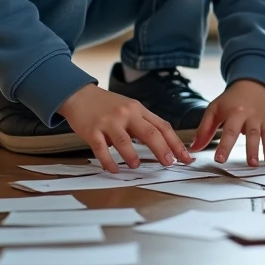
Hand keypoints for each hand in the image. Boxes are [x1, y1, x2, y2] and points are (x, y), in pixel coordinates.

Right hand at [58, 84, 192, 173]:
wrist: (79, 95)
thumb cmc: (107, 105)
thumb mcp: (129, 108)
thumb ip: (144, 124)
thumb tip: (163, 146)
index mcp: (138, 109)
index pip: (162, 126)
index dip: (176, 143)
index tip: (185, 157)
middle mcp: (126, 113)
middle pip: (149, 133)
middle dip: (162, 150)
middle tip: (168, 163)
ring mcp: (109, 121)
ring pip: (124, 141)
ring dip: (132, 157)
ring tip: (136, 166)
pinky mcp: (92, 130)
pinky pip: (101, 149)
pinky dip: (108, 162)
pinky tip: (113, 169)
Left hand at [189, 79, 264, 165]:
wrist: (252, 84)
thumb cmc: (231, 100)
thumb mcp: (215, 109)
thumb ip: (204, 130)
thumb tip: (194, 149)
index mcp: (235, 112)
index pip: (229, 131)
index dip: (225, 145)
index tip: (220, 159)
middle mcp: (251, 116)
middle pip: (252, 133)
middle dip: (252, 148)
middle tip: (251, 163)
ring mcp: (263, 119)